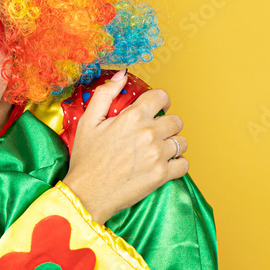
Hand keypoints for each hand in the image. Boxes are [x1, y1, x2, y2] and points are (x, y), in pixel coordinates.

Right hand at [62, 70, 188, 224]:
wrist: (87, 193)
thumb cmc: (86, 159)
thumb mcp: (88, 121)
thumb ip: (106, 94)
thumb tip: (122, 75)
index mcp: (133, 116)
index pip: (161, 97)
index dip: (161, 101)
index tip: (159, 108)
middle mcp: (149, 133)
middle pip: (176, 121)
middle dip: (167, 125)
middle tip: (155, 133)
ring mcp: (158, 155)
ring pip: (182, 142)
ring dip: (173, 144)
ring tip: (159, 150)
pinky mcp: (162, 175)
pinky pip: (183, 164)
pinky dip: (177, 164)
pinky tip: (164, 165)